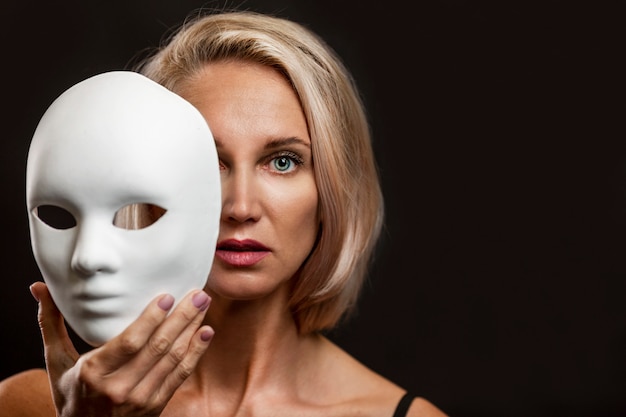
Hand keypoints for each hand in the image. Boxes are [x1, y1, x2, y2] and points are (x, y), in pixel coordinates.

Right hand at [30, 281, 213, 416]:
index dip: (151, 319)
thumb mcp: (57, 361)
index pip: (129, 342)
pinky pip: (180, 376)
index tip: (168, 296)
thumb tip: (39, 288)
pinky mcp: (155, 406)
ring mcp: (140, 400)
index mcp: (93, 374)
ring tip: (204, 305)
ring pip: (173, 359)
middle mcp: (119, 388)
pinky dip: (196, 353)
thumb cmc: (70, 393)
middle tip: (199, 293)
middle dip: (182, 317)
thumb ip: (51, 324)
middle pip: (158, 347)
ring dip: (192, 329)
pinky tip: (205, 333)